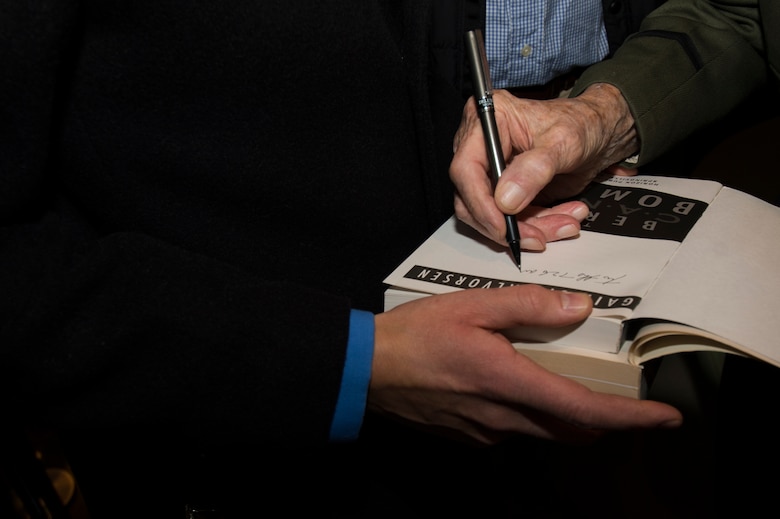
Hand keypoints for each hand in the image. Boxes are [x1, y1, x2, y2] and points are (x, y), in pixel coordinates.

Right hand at [370, 285, 681, 444]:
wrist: (366, 370)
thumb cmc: (416, 335)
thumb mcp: (473, 306)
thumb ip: (528, 306)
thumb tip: (578, 307)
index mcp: (508, 382)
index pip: (584, 411)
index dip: (630, 418)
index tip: (665, 418)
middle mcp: (502, 419)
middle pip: (571, 430)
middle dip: (604, 420)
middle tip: (620, 397)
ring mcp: (485, 433)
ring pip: (542, 430)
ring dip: (562, 413)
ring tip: (558, 378)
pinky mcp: (468, 437)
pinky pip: (513, 429)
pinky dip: (528, 412)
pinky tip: (509, 384)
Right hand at [450, 83, 638, 246]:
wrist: (600, 133)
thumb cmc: (583, 123)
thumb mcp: (564, 141)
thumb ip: (535, 169)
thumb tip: (506, 199)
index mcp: (488, 121)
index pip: (466, 168)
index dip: (480, 202)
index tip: (503, 224)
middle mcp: (483, 146)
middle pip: (472, 198)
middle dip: (506, 223)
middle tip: (537, 235)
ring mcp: (493, 171)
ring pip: (492, 215)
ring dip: (527, 228)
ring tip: (563, 224)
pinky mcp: (506, 191)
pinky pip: (510, 219)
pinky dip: (536, 226)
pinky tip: (562, 220)